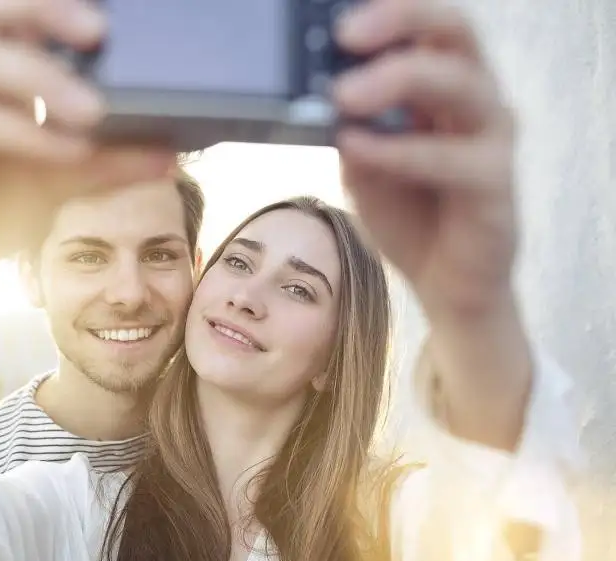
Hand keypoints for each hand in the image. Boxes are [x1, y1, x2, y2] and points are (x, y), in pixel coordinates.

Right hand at [0, 0, 173, 289]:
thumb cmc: (5, 206)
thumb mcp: (71, 178)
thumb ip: (114, 162)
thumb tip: (172, 155)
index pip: (24, 11)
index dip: (57, 1)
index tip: (110, 7)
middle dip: (47, 13)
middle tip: (99, 32)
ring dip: (42, 80)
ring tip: (94, 111)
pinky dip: (27, 135)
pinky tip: (69, 152)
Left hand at [332, 0, 518, 324]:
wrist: (444, 283)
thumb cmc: (409, 213)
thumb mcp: (363, 162)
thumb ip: (349, 125)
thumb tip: (314, 92)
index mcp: (445, 85)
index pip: (429, 27)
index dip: (394, 13)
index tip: (342, 22)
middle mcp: (477, 100)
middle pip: (455, 35)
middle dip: (402, 23)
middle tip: (347, 36)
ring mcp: (493, 139)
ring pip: (461, 85)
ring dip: (398, 81)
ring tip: (343, 95)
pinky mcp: (496, 184)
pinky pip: (451, 158)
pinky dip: (400, 150)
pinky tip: (359, 147)